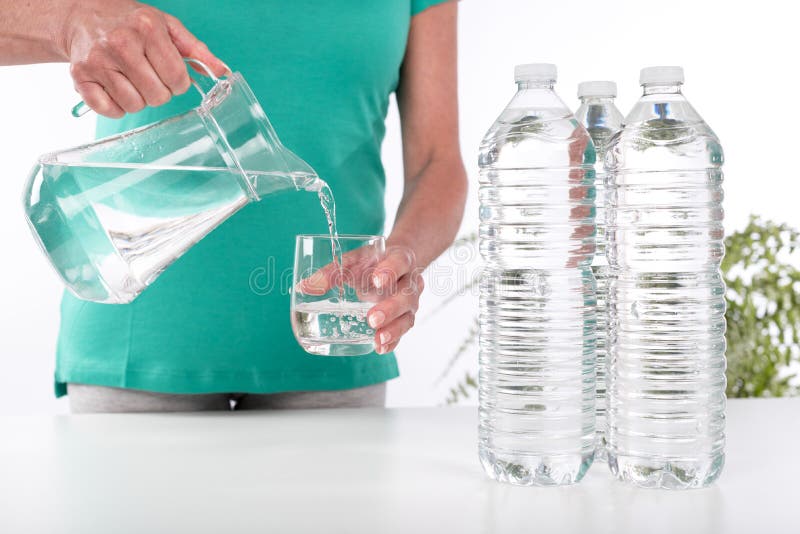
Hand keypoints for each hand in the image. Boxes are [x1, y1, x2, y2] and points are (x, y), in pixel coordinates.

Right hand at [63, 0, 228, 117]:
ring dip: (138, 100)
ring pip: (134, 106)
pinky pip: (109, 110)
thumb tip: (221, 71)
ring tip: (132, 81)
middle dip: (159, 92)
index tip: (170, 75)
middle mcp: (120, 43)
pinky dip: (116, 107)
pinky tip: (115, 88)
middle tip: (149, 76)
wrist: (83, 16)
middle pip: (157, 95)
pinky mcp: (80, 76)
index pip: (177, 78)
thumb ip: (196, 50)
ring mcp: (98, 61)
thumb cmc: (131, 24)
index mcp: (147, 29)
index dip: (178, 83)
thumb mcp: (167, 27)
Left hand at [297, 244, 423, 354]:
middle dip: (390, 308)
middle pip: (406, 295)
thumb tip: (304, 287)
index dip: (390, 271)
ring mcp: (410, 302)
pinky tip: (380, 348)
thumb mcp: (353, 261)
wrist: (396, 265)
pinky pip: (403, 330)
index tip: (377, 280)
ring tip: (378, 339)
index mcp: (400, 259)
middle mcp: (410, 282)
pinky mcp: (405, 317)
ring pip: (407, 316)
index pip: (400, 262)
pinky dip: (393, 341)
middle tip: (372, 318)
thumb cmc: (372, 263)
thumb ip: (331, 272)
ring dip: (394, 329)